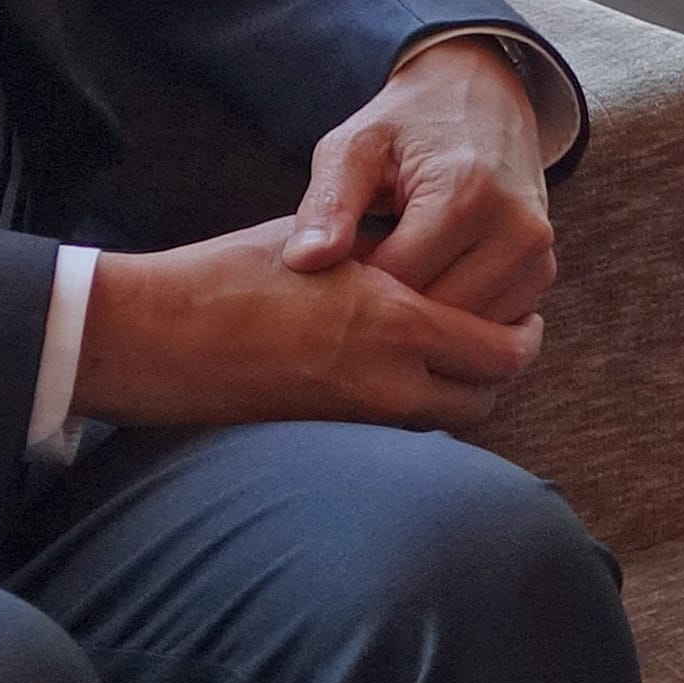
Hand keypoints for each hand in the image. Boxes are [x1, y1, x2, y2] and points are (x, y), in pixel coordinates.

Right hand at [70, 216, 544, 431]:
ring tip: (456, 353)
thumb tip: (439, 259)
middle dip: (501, 367)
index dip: (524, 335)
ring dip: (461, 390)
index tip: (526, 316)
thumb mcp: (325, 245)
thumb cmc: (231, 274)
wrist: (157, 336)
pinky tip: (404, 370)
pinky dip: (419, 404)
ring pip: (447, 420)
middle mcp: (388, 381)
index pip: (499, 349)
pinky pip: (402, 430)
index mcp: (394, 322)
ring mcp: (357, 418)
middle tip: (504, 338)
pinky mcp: (328, 437)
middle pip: (485, 395)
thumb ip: (391, 258)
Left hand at [281, 35, 557, 327]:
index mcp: (467, 194)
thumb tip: (304, 263)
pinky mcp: (543, 272)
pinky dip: (454, 313)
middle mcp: (518, 231)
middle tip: (358, 274)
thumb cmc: (407, 124)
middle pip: (436, 314)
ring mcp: (538, 256)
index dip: (355, 283)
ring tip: (392, 276)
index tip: (334, 263)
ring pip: (465, 329)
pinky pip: (489, 323)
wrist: (482, 96)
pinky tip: (426, 283)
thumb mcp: (355, 146)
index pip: (398, 282)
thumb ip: (327, 203)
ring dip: (423, 317)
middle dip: (389, 307)